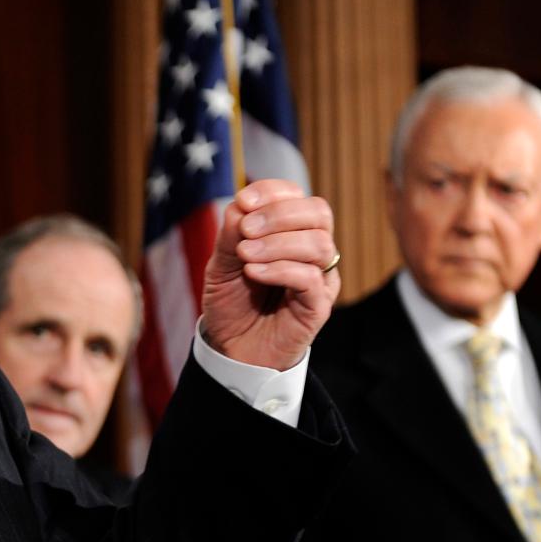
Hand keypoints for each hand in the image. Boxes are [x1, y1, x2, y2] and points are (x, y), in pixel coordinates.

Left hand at [201, 179, 338, 370]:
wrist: (231, 349)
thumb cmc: (232, 304)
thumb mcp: (221, 264)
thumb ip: (231, 234)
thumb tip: (241, 204)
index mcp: (291, 233)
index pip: (297, 196)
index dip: (273, 192)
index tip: (243, 201)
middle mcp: (311, 251)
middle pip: (318, 213)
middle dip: (279, 214)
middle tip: (246, 229)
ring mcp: (319, 278)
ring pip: (319, 244)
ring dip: (278, 243)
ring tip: (245, 255)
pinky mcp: (318, 306)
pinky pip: (311, 278)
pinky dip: (280, 269)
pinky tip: (253, 272)